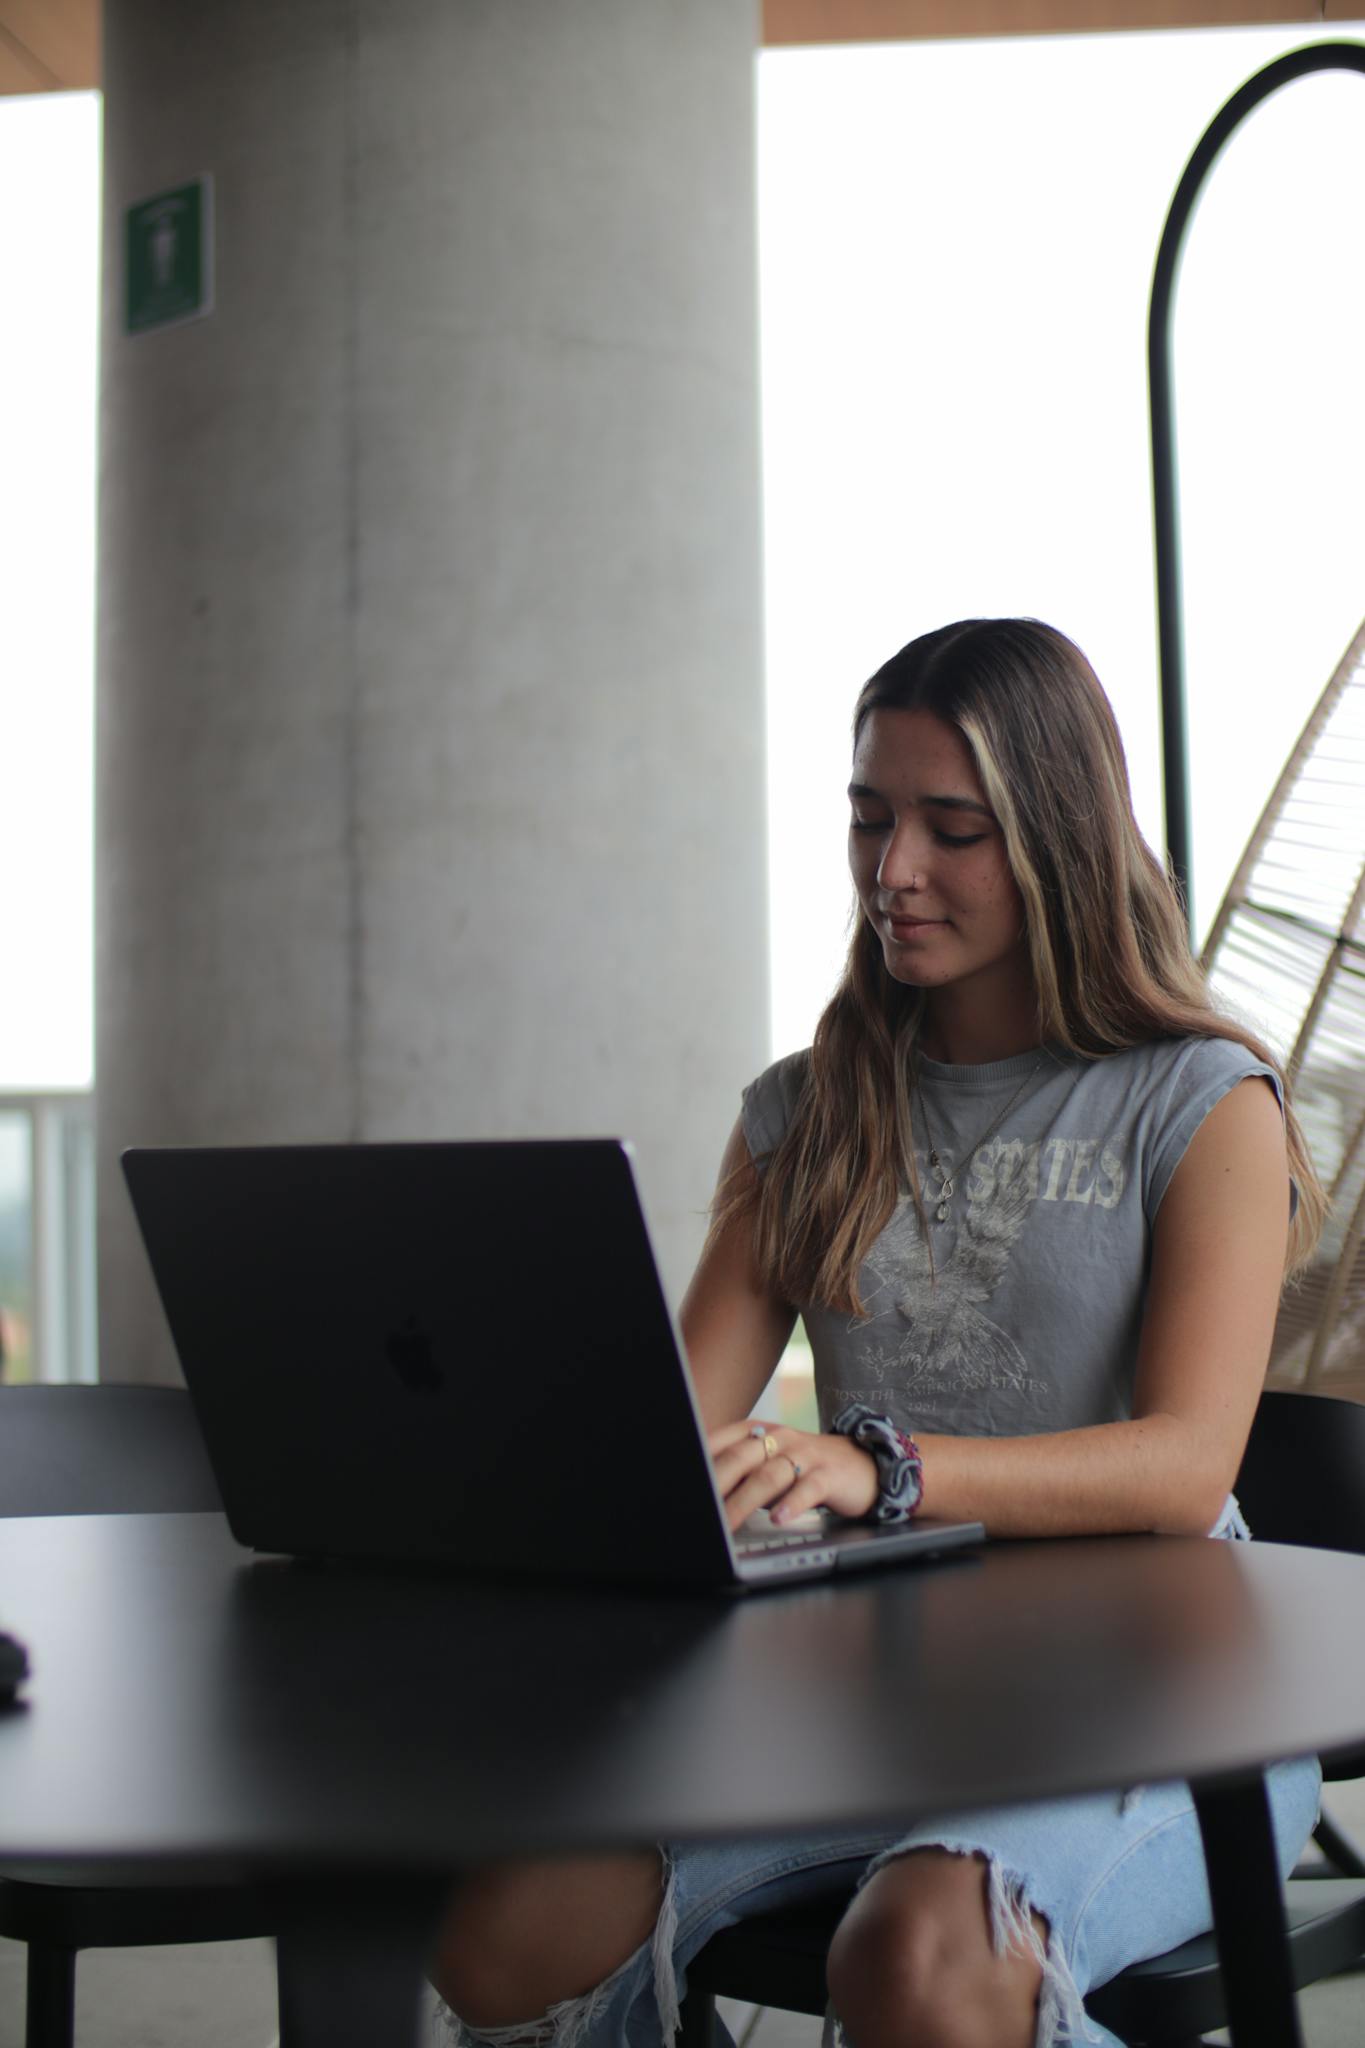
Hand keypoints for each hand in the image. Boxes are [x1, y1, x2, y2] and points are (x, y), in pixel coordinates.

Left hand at [707, 1418, 880, 1532]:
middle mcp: (780, 1438)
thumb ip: (740, 1473)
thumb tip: (701, 1495)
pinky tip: (779, 1518)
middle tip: (698, 1508)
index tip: (682, 1480)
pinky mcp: (828, 1475)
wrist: (861, 1464)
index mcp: (760, 1432)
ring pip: (769, 1476)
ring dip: (745, 1501)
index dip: (700, 1459)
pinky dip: (791, 1505)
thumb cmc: (802, 1468)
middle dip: (716, 1483)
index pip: (722, 1440)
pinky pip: (808, 1489)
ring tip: (727, 1522)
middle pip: (741, 1458)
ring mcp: (805, 1455)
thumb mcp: (768, 1464)